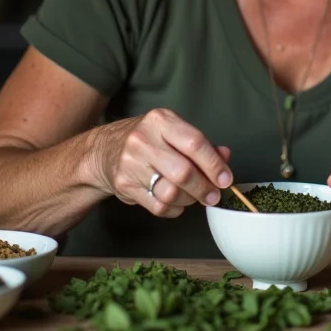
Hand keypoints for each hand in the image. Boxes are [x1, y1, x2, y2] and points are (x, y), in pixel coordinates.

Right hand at [93, 108, 232, 217]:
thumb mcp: (173, 131)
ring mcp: (131, 163)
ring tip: (195, 197)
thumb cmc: (148, 140)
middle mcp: (144, 139)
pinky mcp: (125, 184)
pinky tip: (177, 203)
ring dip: (190, 200)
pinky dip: (174, 209)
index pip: (195, 143)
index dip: (214, 165)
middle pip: (183, 172)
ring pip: (171, 192)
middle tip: (214, 195)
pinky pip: (158, 206)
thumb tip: (224, 156)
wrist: (105, 150)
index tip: (226, 179)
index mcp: (161, 121)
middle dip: (204, 188)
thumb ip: (200, 144)